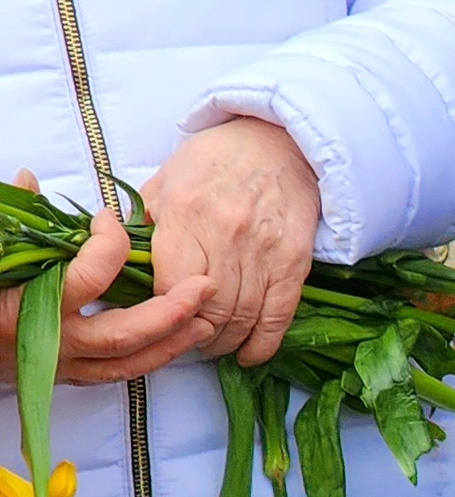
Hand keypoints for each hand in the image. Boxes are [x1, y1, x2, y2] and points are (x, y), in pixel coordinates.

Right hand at [0, 188, 203, 383]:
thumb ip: (12, 217)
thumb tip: (30, 178)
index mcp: (29, 305)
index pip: (87, 277)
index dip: (108, 245)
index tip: (109, 219)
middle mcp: (53, 341)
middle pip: (124, 332)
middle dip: (170, 310)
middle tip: (203, 285)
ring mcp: (64, 364)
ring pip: (129, 361)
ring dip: (173, 342)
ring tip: (207, 321)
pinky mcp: (70, 377)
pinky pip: (120, 374)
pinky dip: (152, 359)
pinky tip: (177, 344)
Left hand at [141, 121, 320, 366]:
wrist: (278, 141)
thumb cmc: (215, 161)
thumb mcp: (165, 181)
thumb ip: (142, 224)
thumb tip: (117, 264)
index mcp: (185, 213)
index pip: (169, 287)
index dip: (163, 315)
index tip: (159, 321)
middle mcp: (226, 234)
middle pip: (208, 311)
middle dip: (195, 336)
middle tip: (187, 340)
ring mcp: (264, 249)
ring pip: (242, 318)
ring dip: (226, 342)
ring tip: (214, 345)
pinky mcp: (294, 260)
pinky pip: (278, 315)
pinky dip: (263, 343)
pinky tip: (250, 355)